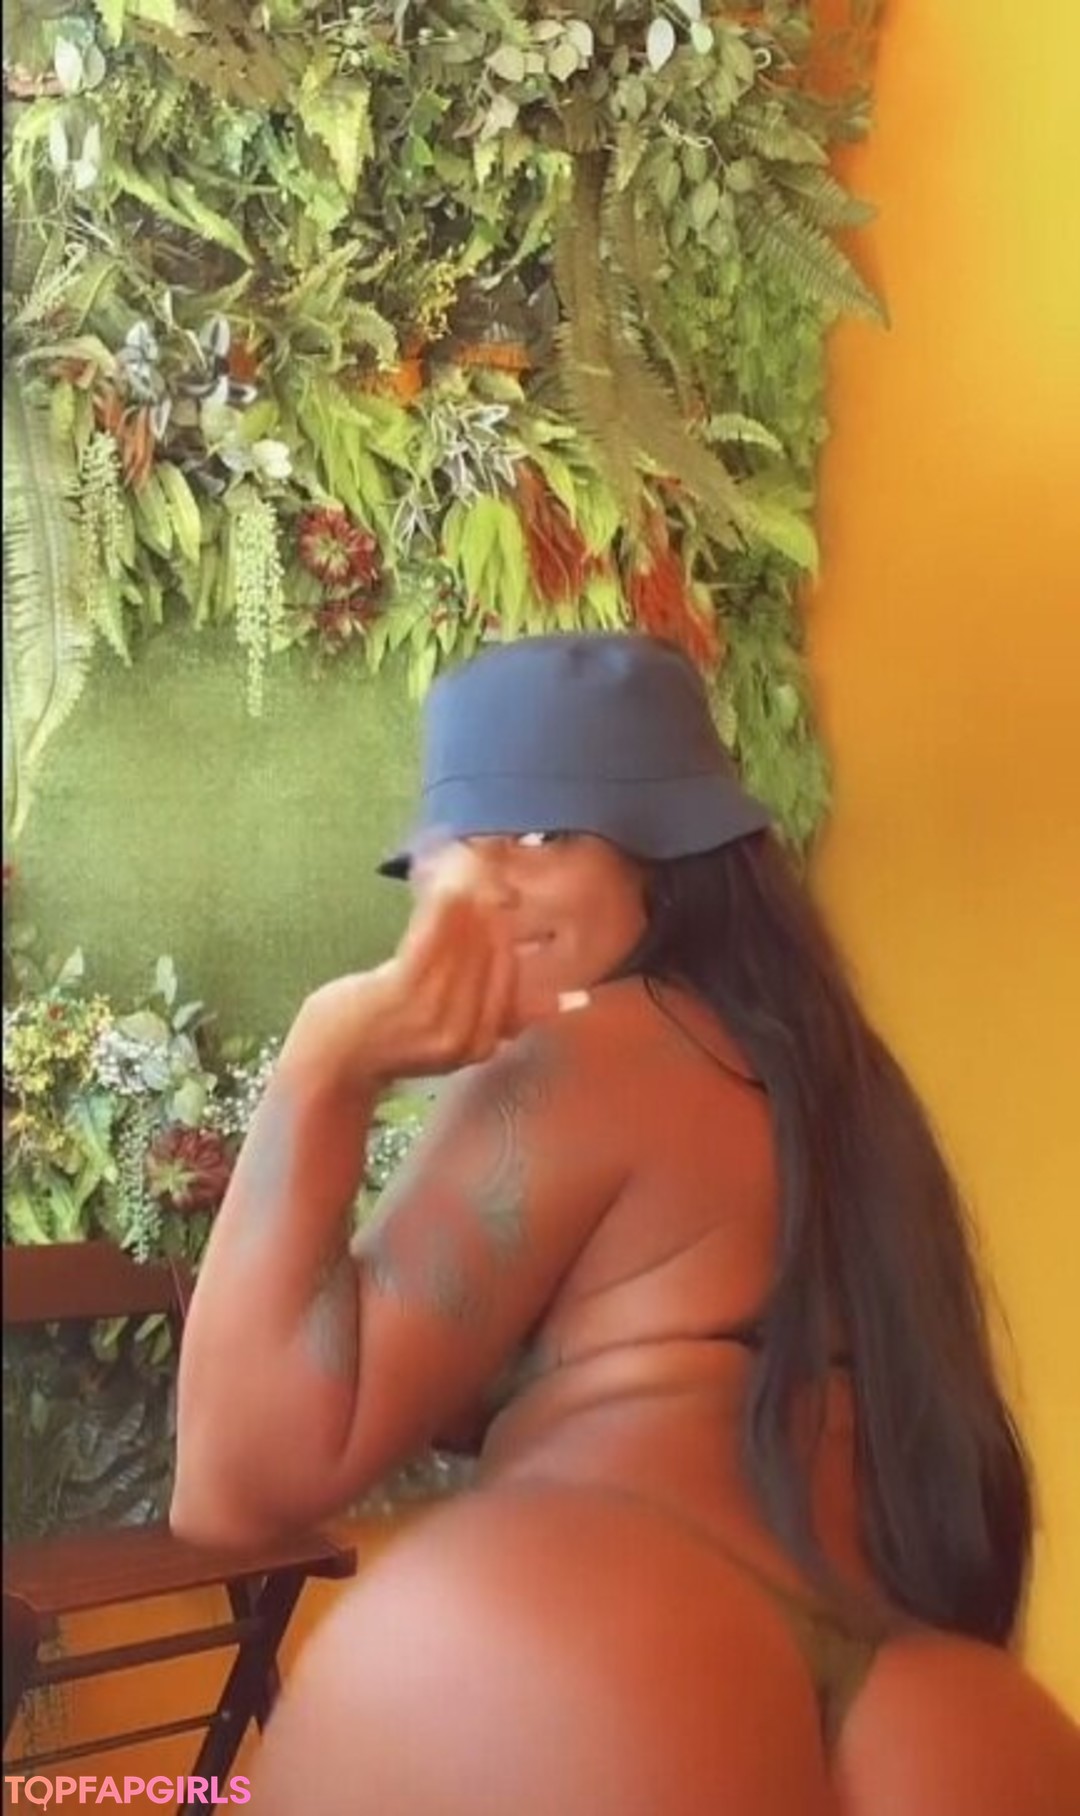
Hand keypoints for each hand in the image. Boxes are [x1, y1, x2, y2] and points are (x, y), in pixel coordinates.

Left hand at [290, 844, 546, 1090]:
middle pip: (492, 954)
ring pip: (466, 942)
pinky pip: (433, 937)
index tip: (503, 891)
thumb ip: (503, 1015)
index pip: (510, 974)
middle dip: (491, 905)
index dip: (507, 927)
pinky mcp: (404, 993)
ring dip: (469, 897)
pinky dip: (443, 906)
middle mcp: (467, 1034)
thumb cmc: (387, 1040)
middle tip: (486, 865)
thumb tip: (573, 1001)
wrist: (329, 1064)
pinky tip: (446, 882)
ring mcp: (435, 1016)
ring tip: (468, 864)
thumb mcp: (451, 1034)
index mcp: (484, 1043)